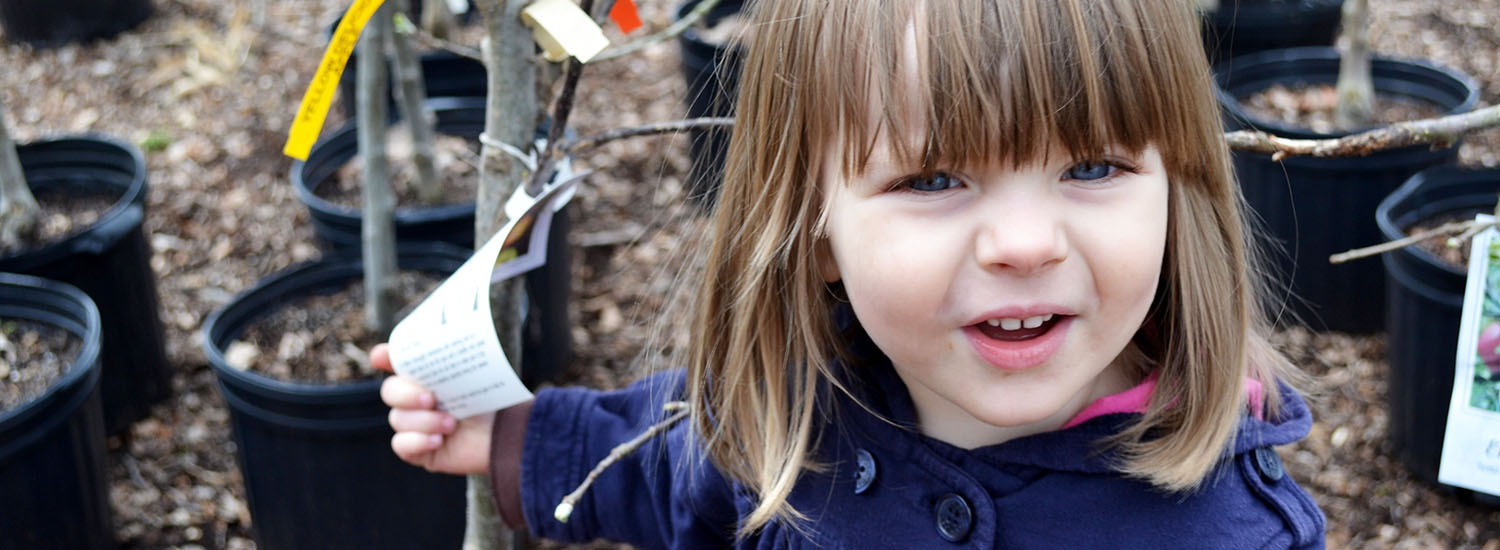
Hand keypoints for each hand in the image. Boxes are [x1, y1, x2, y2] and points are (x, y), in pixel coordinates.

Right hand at [373, 344, 493, 474]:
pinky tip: (438, 440)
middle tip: (431, 399)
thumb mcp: (475, 376)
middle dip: (406, 394)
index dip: (385, 357)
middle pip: (390, 391)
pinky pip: (401, 445)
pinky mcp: (417, 450)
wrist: (505, 435)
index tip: (381, 356)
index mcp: (426, 376)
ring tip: (451, 424)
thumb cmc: (491, 402)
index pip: (397, 362)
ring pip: (398, 420)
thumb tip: (451, 328)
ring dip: (425, 422)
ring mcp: (414, 425)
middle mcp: (415, 399)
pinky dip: (418, 442)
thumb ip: (456, 359)